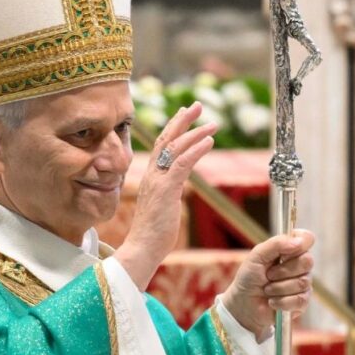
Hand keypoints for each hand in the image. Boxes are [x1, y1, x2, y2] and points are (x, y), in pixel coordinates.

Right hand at [115, 102, 216, 290]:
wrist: (142, 249)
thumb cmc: (153, 233)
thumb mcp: (162, 205)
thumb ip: (169, 191)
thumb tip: (179, 186)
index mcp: (151, 177)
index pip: (161, 145)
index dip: (173, 127)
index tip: (185, 114)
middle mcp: (152, 174)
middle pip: (166, 138)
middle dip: (182, 120)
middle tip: (197, 105)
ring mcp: (158, 181)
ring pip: (176, 148)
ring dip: (195, 133)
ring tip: (213, 124)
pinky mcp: (166, 190)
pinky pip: (182, 164)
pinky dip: (196, 150)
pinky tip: (210, 142)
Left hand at [220, 229, 314, 341]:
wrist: (244, 304)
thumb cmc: (249, 277)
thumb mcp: (257, 256)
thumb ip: (276, 244)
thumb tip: (298, 242)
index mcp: (290, 249)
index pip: (307, 238)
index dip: (301, 243)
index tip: (287, 251)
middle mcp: (300, 265)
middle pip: (307, 261)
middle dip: (284, 270)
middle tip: (268, 275)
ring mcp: (303, 284)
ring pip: (303, 282)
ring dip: (279, 288)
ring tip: (267, 290)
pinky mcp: (302, 302)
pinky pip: (300, 299)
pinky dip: (281, 302)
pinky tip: (272, 302)